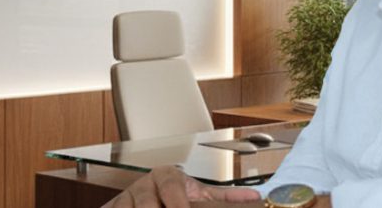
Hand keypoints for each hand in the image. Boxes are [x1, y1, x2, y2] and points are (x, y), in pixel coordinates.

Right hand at [102, 166, 261, 207]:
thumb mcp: (199, 192)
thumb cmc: (175, 193)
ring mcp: (125, 198)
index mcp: (167, 176)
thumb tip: (256, 197)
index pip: (173, 191)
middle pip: (149, 205)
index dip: (179, 204)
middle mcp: (144, 185)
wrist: (148, 192)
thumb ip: (226, 197)